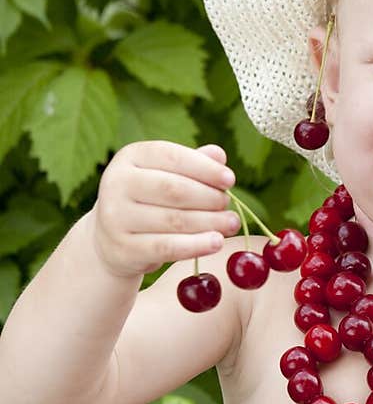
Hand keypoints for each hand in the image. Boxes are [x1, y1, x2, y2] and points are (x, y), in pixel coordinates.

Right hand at [92, 141, 240, 279]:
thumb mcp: (165, 175)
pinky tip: (216, 243)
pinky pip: (167, 248)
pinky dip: (196, 246)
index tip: (230, 180)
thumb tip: (218, 155)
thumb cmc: (147, 201)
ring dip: (210, 222)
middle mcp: (117, 183)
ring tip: (231, 224)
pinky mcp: (123, 248)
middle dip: (209, 197)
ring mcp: (116, 217)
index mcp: (130, 156)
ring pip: (174, 220)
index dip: (204, 168)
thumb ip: (191, 164)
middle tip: (229, 206)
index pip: (172, 156)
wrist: (111, 239)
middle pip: (174, 189)